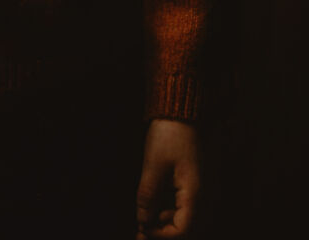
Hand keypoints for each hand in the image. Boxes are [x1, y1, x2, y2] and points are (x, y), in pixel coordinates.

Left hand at [136, 119, 201, 237]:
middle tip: (139, 234)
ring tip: (142, 225)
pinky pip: (178, 205)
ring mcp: (194, 189)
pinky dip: (164, 211)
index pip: (183, 229)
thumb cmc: (168, 134)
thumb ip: (148, 196)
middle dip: (161, 232)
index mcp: (194, 193)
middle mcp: (198, 195)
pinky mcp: (187, 182)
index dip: (162, 235)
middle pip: (183, 226)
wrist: (178, 110)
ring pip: (180, 217)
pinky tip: (151, 211)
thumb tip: (142, 222)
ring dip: (162, 223)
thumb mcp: (153, 164)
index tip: (143, 230)